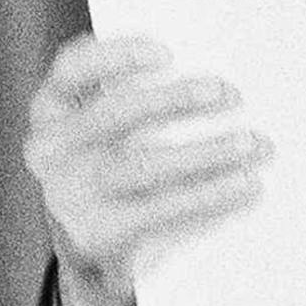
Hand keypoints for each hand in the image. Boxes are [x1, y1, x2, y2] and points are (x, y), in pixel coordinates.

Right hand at [24, 33, 270, 305]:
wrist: (95, 253)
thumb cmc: (123, 168)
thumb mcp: (120, 130)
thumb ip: (152, 100)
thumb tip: (225, 82)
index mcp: (54, 108)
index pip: (73, 69)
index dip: (117, 55)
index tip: (167, 52)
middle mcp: (51, 148)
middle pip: (114, 114)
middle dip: (176, 100)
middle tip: (231, 93)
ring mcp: (69, 194)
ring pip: (142, 165)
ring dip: (206, 152)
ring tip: (255, 143)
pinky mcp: (98, 234)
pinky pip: (161, 210)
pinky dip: (211, 195)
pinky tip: (248, 185)